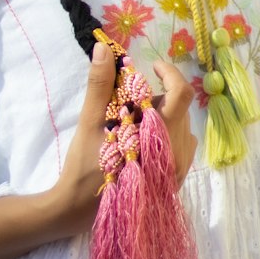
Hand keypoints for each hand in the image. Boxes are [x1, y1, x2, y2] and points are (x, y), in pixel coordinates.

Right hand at [50, 47, 197, 237]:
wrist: (78, 209)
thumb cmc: (85, 166)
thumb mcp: (91, 122)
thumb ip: (101, 84)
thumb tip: (103, 49)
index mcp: (160, 136)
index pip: (181, 94)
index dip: (169, 73)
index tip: (152, 66)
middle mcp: (176, 153)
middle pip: (177, 109)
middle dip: (155, 99)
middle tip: (128, 105)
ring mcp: (177, 169)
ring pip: (179, 127)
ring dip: (160, 118)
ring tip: (131, 127)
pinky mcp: (173, 181)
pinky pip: (179, 146)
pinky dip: (163, 136)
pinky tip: (139, 144)